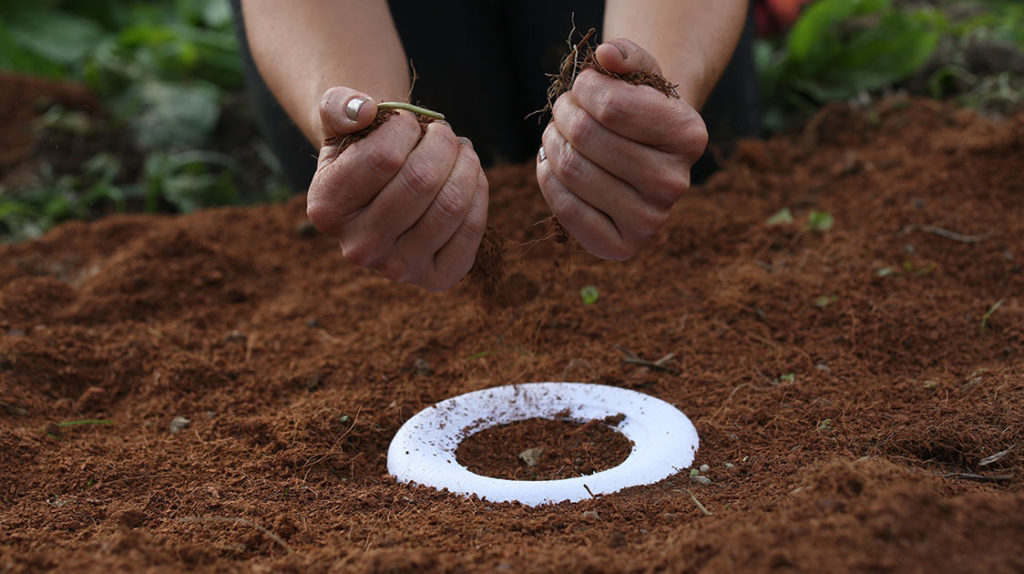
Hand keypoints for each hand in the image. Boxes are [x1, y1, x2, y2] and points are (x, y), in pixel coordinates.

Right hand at [307, 87, 488, 291]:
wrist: (383, 191)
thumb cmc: (362, 147)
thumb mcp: (340, 121)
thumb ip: (340, 106)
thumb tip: (364, 110)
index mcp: (326, 208)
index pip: (384, 157)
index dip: (406, 126)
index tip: (407, 120)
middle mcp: (358, 246)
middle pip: (421, 180)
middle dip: (442, 142)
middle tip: (441, 131)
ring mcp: (398, 268)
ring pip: (451, 204)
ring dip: (466, 163)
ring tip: (459, 149)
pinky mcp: (436, 277)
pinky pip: (472, 228)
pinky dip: (478, 191)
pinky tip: (470, 175)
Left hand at [536, 38, 707, 259]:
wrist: (642, 161)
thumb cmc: (638, 111)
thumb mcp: (640, 76)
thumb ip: (626, 55)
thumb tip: (606, 54)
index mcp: (689, 135)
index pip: (612, 106)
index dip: (585, 88)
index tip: (583, 85)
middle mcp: (676, 183)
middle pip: (586, 137)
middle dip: (564, 113)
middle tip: (564, 109)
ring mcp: (651, 220)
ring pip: (572, 169)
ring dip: (551, 142)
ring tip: (558, 133)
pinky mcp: (622, 247)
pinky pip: (565, 207)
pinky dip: (548, 178)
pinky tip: (553, 164)